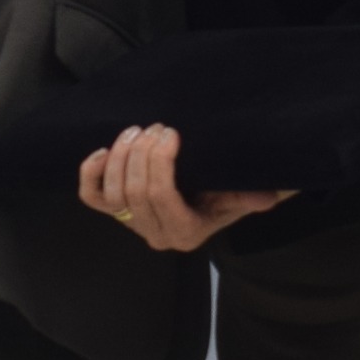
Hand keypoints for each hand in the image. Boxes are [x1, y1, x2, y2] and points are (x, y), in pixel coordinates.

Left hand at [77, 125, 288, 253]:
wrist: (206, 201)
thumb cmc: (222, 195)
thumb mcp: (238, 196)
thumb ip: (249, 197)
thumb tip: (267, 199)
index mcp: (184, 232)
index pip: (160, 197)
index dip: (159, 162)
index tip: (171, 133)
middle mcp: (154, 233)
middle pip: (134, 192)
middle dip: (141, 154)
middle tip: (156, 127)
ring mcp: (131, 223)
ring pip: (112, 192)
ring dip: (120, 156)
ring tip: (137, 130)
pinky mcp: (115, 211)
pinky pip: (91, 196)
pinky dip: (92, 172)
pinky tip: (104, 150)